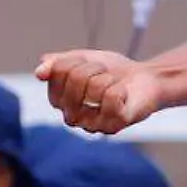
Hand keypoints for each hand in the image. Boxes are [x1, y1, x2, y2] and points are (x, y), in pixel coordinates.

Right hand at [35, 50, 161, 134]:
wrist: (148, 79)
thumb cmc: (113, 71)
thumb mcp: (83, 60)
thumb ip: (58, 64)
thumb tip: (39, 73)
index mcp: (59, 101)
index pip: (56, 72)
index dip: (75, 61)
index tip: (89, 64)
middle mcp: (72, 117)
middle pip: (75, 79)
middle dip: (94, 68)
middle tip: (106, 73)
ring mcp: (92, 125)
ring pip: (95, 87)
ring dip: (110, 78)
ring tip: (116, 85)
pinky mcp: (113, 126)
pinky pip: (112, 97)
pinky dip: (121, 88)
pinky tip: (125, 95)